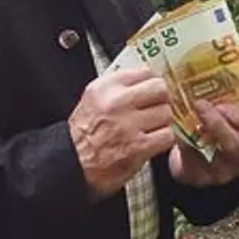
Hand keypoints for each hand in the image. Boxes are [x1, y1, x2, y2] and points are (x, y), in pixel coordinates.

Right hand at [68, 67, 175, 199]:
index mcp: (104, 87)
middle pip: (160, 89)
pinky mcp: (138, 146)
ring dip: (163, 122)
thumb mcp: (93, 100)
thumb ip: (117, 87)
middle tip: (157, 109)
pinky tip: (154, 142)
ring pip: (166, 112)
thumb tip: (146, 81)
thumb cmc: (83, 136)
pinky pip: (167, 135)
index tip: (155, 90)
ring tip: (152, 128)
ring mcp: (128, 124)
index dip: (153, 83)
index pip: (145, 72)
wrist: (71, 166)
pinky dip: (164, 140)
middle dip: (162, 100)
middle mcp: (116, 102)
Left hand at [169, 101, 238, 187]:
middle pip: (235, 146)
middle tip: (201, 105)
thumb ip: (229, 101)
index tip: (223, 103)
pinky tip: (176, 129)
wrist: (199, 156)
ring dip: (197, 135)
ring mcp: (221, 173)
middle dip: (217, 124)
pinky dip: (183, 143)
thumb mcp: (230, 115)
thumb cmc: (219, 127)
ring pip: (213, 157)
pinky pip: (191, 161)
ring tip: (187, 116)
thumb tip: (216, 73)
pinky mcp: (200, 178)